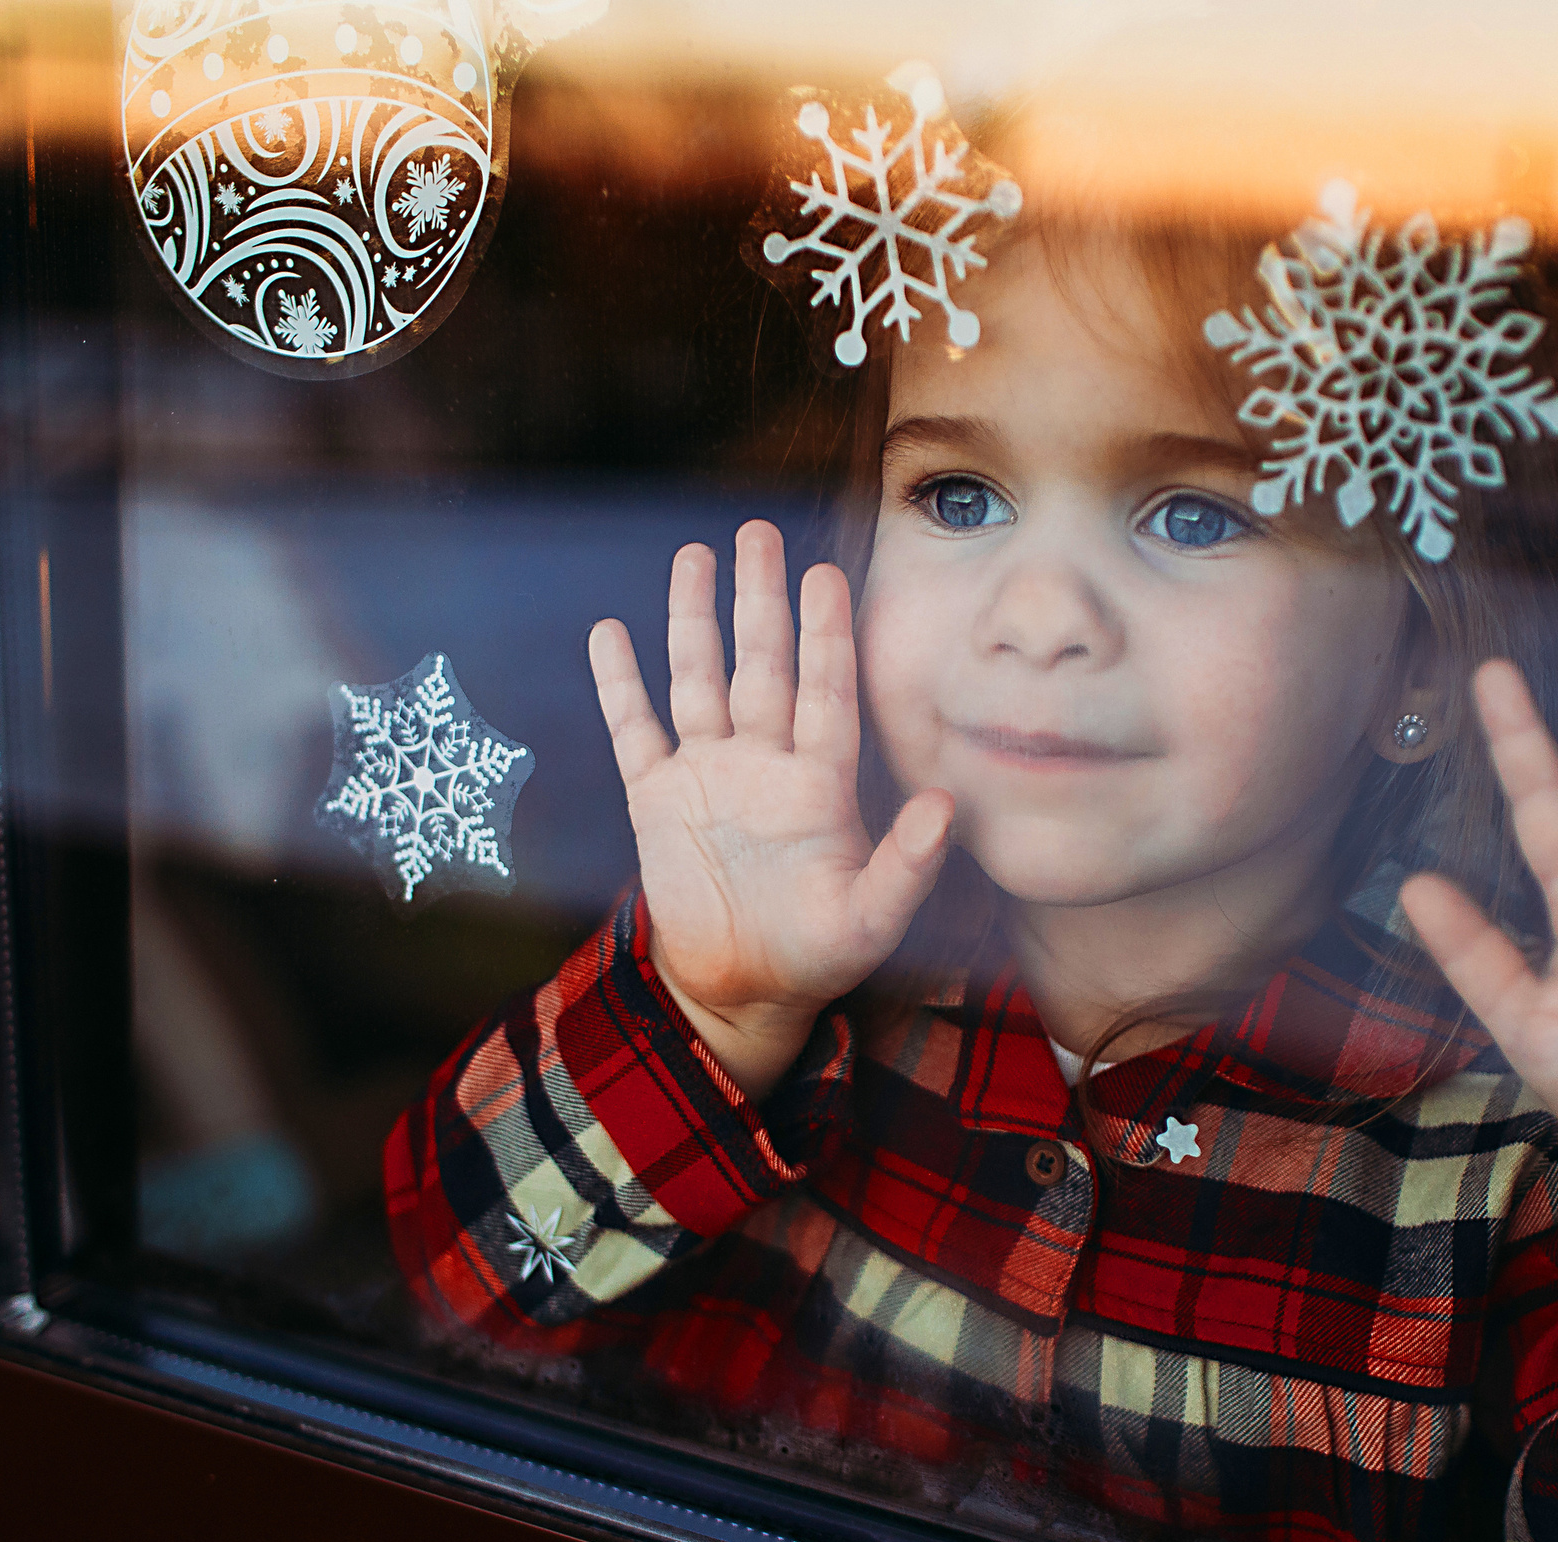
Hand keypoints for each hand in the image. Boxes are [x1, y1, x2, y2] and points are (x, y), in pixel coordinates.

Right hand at [589, 521, 952, 1099]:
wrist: (741, 992)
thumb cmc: (818, 956)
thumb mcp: (871, 919)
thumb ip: (908, 864)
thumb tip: (946, 806)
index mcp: (820, 783)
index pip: (825, 690)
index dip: (825, 634)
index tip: (827, 575)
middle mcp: (765, 764)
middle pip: (762, 664)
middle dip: (760, 599)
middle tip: (759, 535)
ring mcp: (709, 776)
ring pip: (701, 679)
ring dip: (695, 620)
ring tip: (694, 557)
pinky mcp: (657, 800)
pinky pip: (637, 730)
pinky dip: (622, 685)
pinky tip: (611, 633)